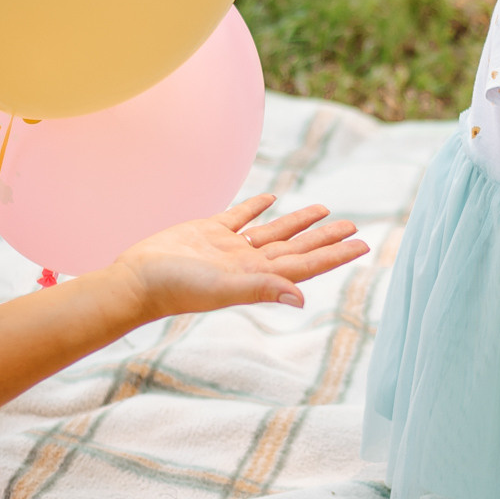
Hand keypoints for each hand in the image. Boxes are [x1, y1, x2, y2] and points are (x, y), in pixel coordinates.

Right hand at [111, 195, 368, 318]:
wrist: (136, 281)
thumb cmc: (177, 288)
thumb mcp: (223, 288)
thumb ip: (262, 289)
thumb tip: (300, 299)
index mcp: (258, 276)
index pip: (306, 263)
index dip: (335, 254)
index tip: (363, 244)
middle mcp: (248, 263)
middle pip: (296, 247)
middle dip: (325, 237)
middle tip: (354, 226)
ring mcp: (228, 248)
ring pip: (273, 231)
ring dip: (298, 222)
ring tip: (325, 211)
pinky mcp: (207, 232)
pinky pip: (240, 217)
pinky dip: (257, 208)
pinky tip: (271, 199)